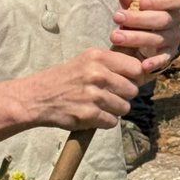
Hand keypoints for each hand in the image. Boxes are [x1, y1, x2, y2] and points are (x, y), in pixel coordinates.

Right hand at [22, 49, 144, 129]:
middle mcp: (97, 74)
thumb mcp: (85, 61)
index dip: (134, 77)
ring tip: (99, 106)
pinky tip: (92, 115)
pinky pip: (112, 121)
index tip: (127, 81)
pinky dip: (104, 122)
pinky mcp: (89, 115)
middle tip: (108, 96)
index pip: (135, 68)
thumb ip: (111, 64)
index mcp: (98, 57)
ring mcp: (93, 95)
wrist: (37, 98)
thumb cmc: (64, 79)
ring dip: (114, 110)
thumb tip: (142, 71)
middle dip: (123, 96)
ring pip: (124, 107)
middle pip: (132, 90)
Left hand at [112, 0, 179, 72]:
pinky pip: (163, 59)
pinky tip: (143, 65)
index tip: (141, 3)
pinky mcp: (168, 55)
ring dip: (136, 38)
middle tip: (116, 17)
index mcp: (172, 4)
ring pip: (158, 38)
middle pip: (162, 19)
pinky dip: (155, 63)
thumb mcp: (133, 3)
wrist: (143, 39)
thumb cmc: (139, 15)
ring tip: (115, 36)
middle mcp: (175, 21)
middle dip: (138, 19)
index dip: (162, 0)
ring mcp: (173, 39)